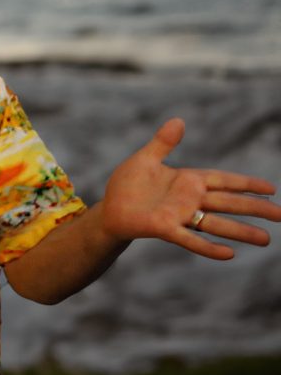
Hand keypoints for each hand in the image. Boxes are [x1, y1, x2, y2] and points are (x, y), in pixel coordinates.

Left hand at [102, 118, 280, 258]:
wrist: (110, 208)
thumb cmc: (128, 184)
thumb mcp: (145, 159)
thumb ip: (163, 142)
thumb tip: (179, 121)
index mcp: (188, 180)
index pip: (224, 180)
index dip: (246, 184)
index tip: (271, 189)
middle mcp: (189, 200)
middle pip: (228, 203)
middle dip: (255, 208)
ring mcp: (179, 215)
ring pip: (215, 223)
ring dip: (240, 231)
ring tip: (265, 239)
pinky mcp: (164, 228)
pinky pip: (190, 239)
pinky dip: (208, 247)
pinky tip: (229, 253)